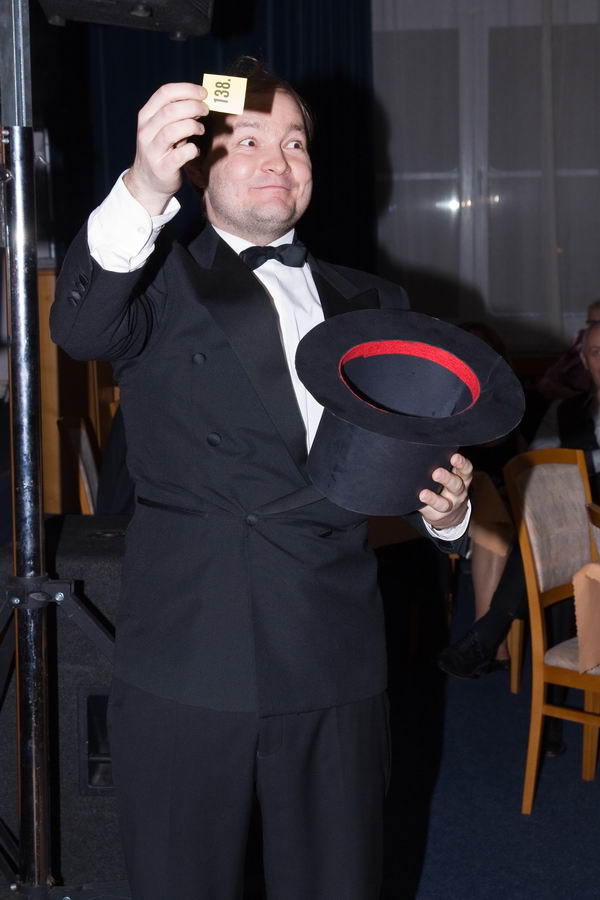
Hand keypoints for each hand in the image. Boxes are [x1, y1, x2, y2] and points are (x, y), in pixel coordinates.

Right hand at [123, 83, 208, 215]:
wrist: (147, 182)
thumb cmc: (162, 150)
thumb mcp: (163, 128)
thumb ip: (177, 114)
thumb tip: (201, 100)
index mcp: (146, 116)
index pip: (164, 93)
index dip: (186, 89)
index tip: (203, 93)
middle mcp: (146, 131)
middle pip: (170, 110)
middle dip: (193, 107)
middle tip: (206, 111)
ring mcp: (152, 150)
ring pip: (172, 131)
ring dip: (192, 127)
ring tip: (200, 129)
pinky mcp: (162, 168)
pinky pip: (180, 155)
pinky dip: (192, 150)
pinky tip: (195, 150)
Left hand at [418, 453, 472, 530]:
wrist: (449, 513)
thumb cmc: (446, 484)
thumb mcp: (452, 474)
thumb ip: (444, 462)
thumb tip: (426, 447)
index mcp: (463, 478)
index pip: (466, 470)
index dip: (461, 464)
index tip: (454, 457)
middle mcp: (459, 492)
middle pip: (456, 485)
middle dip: (446, 478)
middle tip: (436, 472)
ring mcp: (450, 505)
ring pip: (444, 503)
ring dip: (434, 498)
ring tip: (423, 494)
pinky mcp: (438, 515)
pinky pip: (431, 511)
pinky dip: (425, 507)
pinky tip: (418, 500)